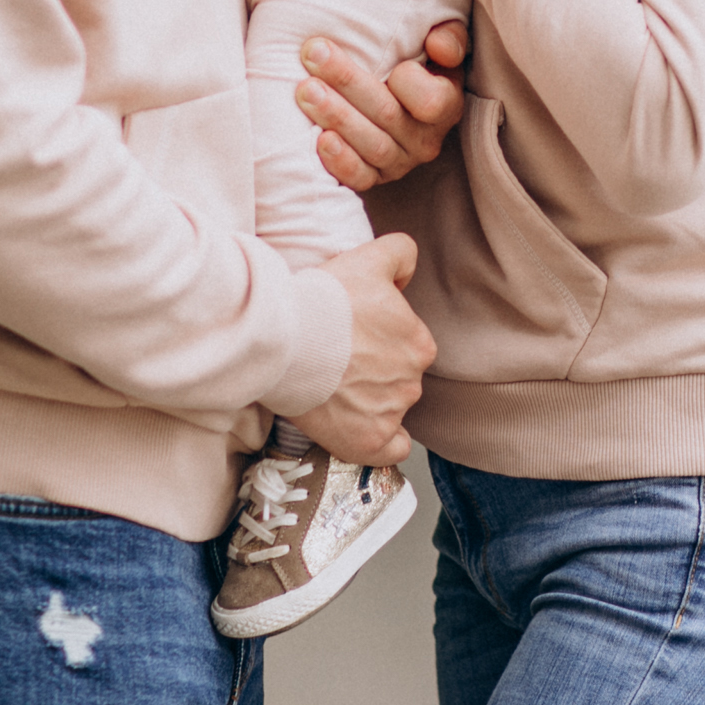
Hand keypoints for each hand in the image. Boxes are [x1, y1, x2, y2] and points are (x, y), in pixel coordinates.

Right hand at [290, 233, 435, 461]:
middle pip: (398, 380)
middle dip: (374, 373)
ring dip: (368, 404)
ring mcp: (390, 414)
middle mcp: (412, 381)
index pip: (407, 348)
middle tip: (337, 363)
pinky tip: (359, 428)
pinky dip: (379, 442)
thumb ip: (401, 254)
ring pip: (389, 411)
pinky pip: (390, 451)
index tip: (352, 340)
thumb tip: (408, 271)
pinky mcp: (368, 442)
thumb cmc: (324, 299)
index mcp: (419, 343)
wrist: (284, 337)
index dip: (379, 343)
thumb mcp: (368, 258)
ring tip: (332, 389)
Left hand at [300, 19, 466, 190]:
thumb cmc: (411, 60)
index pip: (432, 100)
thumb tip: (437, 45)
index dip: (406, 80)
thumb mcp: (437, 42)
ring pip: (372, 145)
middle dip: (348, 82)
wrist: (383, 91)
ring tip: (305, 90)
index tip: (380, 52)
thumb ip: (448, 38)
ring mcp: (399, 162)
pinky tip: (319, 139)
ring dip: (336, 116)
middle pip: (388, 115)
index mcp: (446, 104)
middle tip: (313, 54)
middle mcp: (426, 139)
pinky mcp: (373, 177)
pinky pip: (360, 177)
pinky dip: (340, 161)